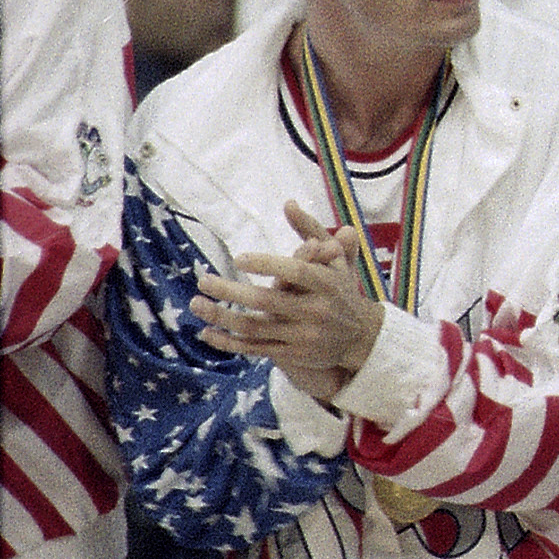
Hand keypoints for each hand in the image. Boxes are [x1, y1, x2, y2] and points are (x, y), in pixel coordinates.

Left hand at [193, 202, 386, 402]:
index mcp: (328, 283)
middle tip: (203, 280)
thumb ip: (312, 230)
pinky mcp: (293, 354)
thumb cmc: (341, 289)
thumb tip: (289, 204)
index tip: (239, 258)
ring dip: (221, 316)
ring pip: (255, 326)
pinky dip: (228, 342)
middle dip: (231, 291)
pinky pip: (255, 348)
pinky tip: (207, 332)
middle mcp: (317, 310)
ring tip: (197, 303)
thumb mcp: (335, 259)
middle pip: (268, 300)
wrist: (360, 336)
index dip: (268, 264)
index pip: (298, 271)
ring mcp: (303, 335)